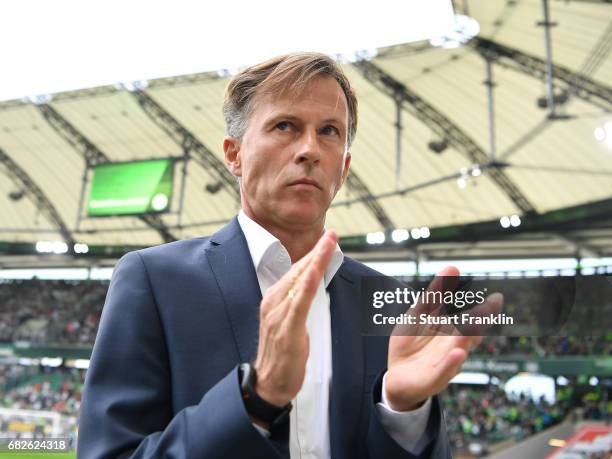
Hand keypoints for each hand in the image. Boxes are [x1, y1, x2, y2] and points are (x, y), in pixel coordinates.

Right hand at [253, 230, 336, 406]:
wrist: (269, 383)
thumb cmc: (281, 354)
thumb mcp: (289, 322)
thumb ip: (297, 303)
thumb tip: (309, 286)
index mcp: (274, 299)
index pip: (296, 270)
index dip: (313, 254)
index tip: (327, 239)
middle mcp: (273, 302)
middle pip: (298, 270)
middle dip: (317, 250)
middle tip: (332, 233)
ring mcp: (278, 314)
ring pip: (299, 280)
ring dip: (315, 260)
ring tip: (329, 243)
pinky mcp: (286, 328)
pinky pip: (298, 302)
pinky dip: (306, 284)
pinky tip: (314, 271)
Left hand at [384, 266, 503, 410]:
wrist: (395, 375)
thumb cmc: (410, 343)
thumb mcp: (419, 313)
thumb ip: (435, 294)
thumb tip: (453, 267)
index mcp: (453, 332)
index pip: (474, 320)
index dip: (485, 310)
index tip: (497, 298)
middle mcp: (454, 348)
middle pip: (470, 335)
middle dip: (479, 322)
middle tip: (489, 308)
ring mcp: (445, 365)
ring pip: (459, 351)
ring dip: (466, 339)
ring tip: (472, 324)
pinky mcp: (433, 380)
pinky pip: (444, 372)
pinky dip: (451, 363)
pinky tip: (458, 353)